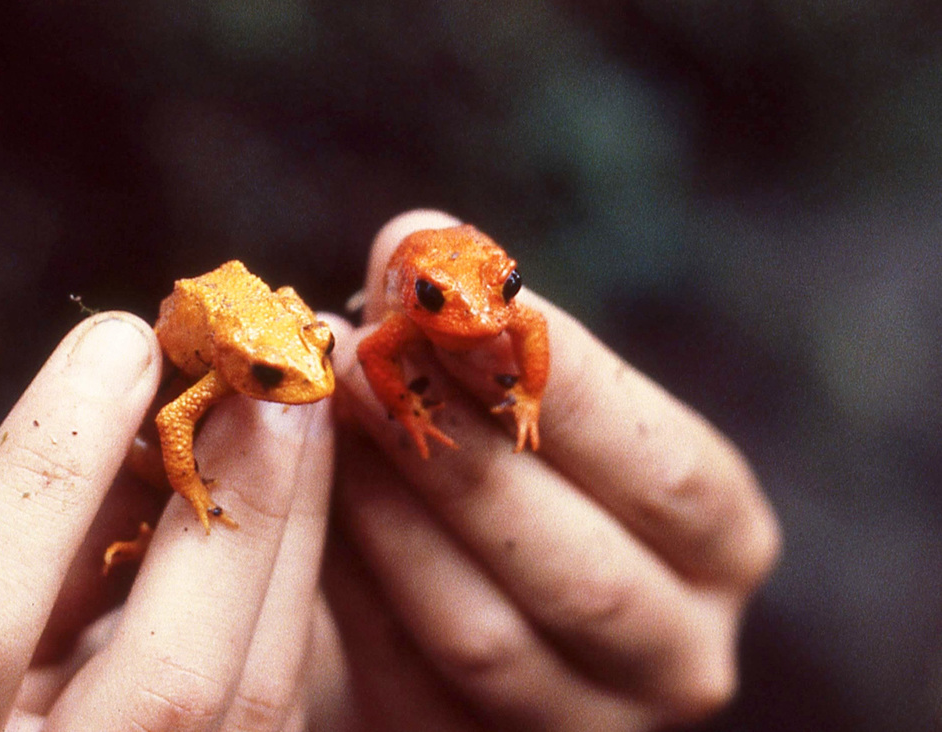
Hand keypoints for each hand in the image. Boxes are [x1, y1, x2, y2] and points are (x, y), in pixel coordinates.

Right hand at [0, 312, 337, 730]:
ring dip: (294, 533)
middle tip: (269, 373)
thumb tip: (139, 399)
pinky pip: (280, 696)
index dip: (46, 473)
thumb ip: (19, 544)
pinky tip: (300, 499)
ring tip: (304, 416)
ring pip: (260, 694)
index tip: (116, 340)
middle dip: (235, 503)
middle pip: (172, 682)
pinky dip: (293, 586)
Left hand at [324, 210, 780, 730]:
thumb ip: (479, 342)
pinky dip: (346, 588)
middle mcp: (680, 649)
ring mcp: (586, 723)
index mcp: (719, 540)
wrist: (441, 593)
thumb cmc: (495, 469)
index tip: (450, 289)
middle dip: (453, 449)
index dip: (557, 377)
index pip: (663, 468)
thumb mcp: (512, 405)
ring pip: (482, 633)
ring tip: (308, 420)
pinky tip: (290, 507)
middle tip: (350, 356)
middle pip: (577, 565)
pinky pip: (404, 681)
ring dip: (385, 514)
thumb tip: (412, 241)